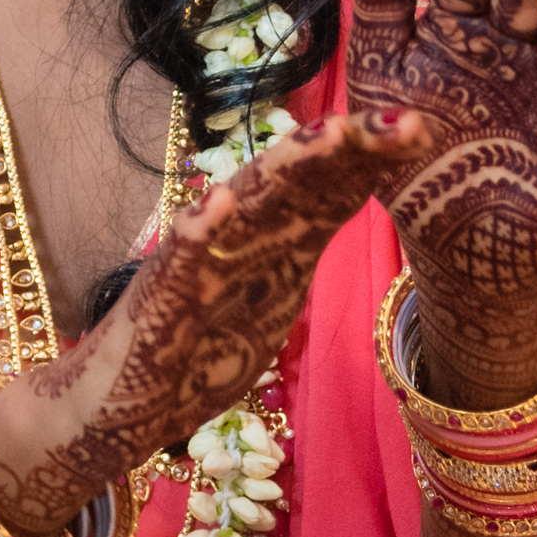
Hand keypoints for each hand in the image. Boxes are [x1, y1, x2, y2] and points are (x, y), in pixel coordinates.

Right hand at [0, 110, 425, 536]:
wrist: (115, 412)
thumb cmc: (191, 360)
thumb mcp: (270, 306)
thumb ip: (299, 254)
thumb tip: (349, 201)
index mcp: (271, 248)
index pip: (325, 190)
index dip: (368, 160)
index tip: (420, 131)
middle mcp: (236, 240)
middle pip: (295, 183)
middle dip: (346, 152)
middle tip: (406, 124)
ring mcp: (196, 265)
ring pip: (242, 205)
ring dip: (285, 171)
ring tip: (330, 135)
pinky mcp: (158, 302)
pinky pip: (179, 263)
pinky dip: (198, 232)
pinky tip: (218, 204)